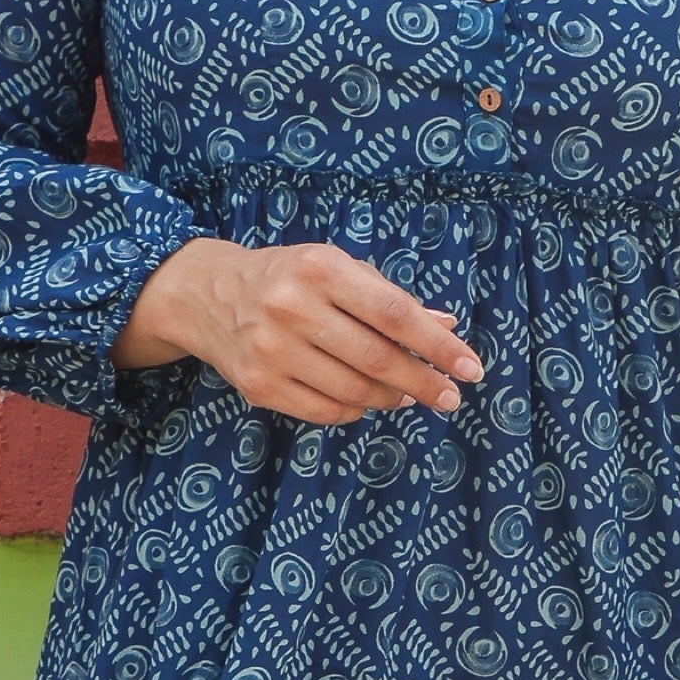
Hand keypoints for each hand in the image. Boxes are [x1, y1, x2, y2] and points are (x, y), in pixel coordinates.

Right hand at [116, 236, 484, 424]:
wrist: (208, 296)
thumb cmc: (288, 278)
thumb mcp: (337, 269)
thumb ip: (390, 298)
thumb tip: (446, 324)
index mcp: (320, 269)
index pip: (394, 314)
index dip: (438, 345)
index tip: (471, 368)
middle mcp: (292, 308)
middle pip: (377, 359)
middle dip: (424, 382)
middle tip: (450, 396)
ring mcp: (271, 350)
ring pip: (354, 391)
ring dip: (391, 398)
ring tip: (407, 394)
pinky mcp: (258, 386)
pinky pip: (326, 410)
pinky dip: (356, 410)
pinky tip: (366, 399)